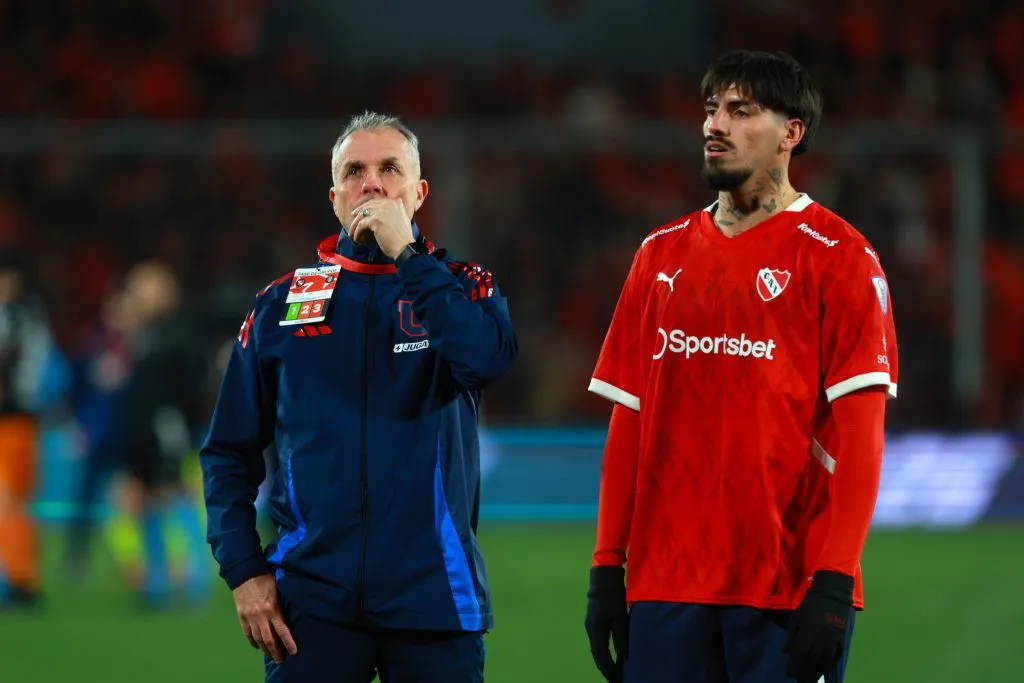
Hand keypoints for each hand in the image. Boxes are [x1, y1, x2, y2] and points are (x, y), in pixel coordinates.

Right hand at [232, 573, 297, 663]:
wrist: (245, 573)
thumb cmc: (266, 578)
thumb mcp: (278, 590)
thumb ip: (282, 605)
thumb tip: (289, 618)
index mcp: (273, 608)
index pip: (282, 630)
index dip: (288, 642)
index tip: (293, 651)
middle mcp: (261, 616)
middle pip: (269, 639)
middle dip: (275, 651)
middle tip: (281, 659)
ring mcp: (250, 617)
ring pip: (258, 639)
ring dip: (265, 649)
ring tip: (271, 655)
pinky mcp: (241, 617)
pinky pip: (247, 634)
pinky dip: (253, 642)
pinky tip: (258, 646)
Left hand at [349, 198, 413, 258]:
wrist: (405, 247)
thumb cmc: (403, 238)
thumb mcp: (401, 219)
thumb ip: (392, 212)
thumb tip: (379, 213)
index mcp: (395, 202)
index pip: (376, 201)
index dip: (366, 205)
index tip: (359, 211)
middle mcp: (388, 203)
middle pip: (368, 206)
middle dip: (358, 212)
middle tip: (352, 218)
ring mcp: (381, 211)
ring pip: (362, 215)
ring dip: (355, 225)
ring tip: (352, 233)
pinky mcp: (375, 220)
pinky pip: (361, 225)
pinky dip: (357, 232)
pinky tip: (356, 238)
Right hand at [585, 566, 629, 682]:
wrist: (603, 578)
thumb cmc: (613, 596)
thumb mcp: (620, 616)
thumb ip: (621, 636)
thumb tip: (623, 655)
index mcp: (596, 630)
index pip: (601, 656)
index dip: (608, 669)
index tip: (616, 679)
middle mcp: (591, 630)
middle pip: (597, 654)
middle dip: (606, 668)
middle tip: (615, 679)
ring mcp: (591, 625)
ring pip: (598, 648)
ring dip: (605, 660)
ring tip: (614, 670)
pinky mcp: (595, 621)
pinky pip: (599, 641)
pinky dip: (605, 651)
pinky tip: (612, 654)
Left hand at [784, 570, 852, 682]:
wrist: (831, 594)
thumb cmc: (810, 605)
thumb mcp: (796, 618)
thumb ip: (791, 636)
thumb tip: (785, 652)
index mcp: (807, 631)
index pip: (799, 653)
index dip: (794, 665)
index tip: (790, 674)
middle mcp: (820, 638)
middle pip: (812, 660)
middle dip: (805, 672)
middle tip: (800, 680)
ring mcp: (832, 640)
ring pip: (825, 661)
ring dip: (817, 672)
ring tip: (811, 679)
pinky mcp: (841, 639)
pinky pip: (836, 656)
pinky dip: (829, 665)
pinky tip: (824, 671)